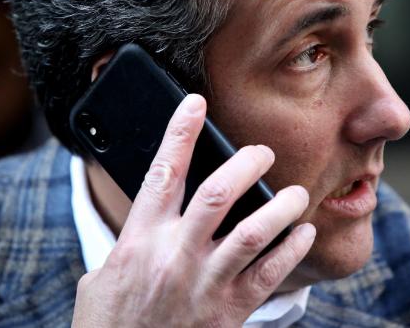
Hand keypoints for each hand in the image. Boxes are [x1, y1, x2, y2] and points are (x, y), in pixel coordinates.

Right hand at [71, 94, 315, 326]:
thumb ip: (133, 238)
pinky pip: (271, 273)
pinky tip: (305, 233)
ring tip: (297, 193)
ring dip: (283, 206)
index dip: (180, 133)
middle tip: (263, 152)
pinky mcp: (230, 311)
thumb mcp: (105, 274)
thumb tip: (156, 204)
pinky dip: (293, 249)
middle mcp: (175, 256)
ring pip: (254, 231)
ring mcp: (206, 283)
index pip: (163, 172)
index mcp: (140, 241)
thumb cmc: (112, 321)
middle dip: (247, 164)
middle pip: (219, 193)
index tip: (195, 103)